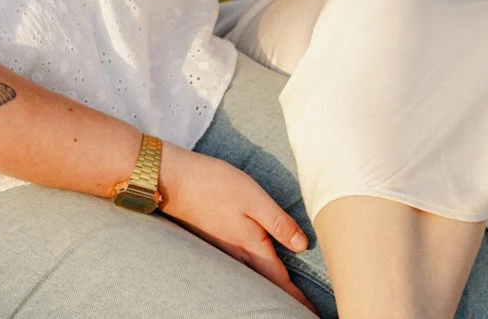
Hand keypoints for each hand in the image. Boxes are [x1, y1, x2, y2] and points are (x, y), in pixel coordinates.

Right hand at [161, 144, 315, 311]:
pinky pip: (243, 266)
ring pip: (255, 277)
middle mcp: (238, 256)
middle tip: (305, 308)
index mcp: (252, 247)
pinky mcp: (217, 240)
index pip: (281, 282)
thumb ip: (278, 222)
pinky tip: (260, 268)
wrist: (173, 180)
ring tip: (288, 294)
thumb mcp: (254, 197)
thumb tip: (303, 246)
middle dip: (287, 299)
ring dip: (272, 287)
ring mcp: (225, 250)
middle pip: (268, 285)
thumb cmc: (215, 184)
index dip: (298, 299)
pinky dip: (257, 273)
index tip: (314, 313)